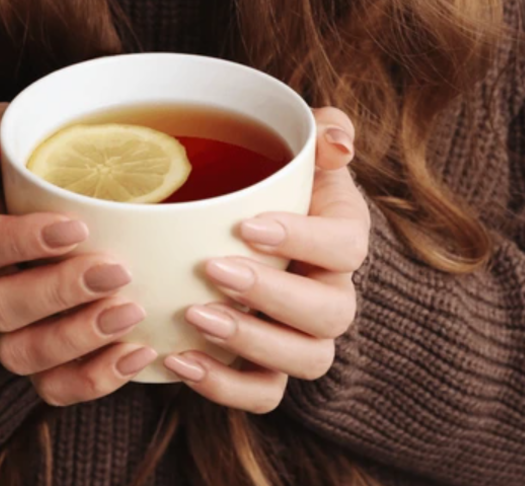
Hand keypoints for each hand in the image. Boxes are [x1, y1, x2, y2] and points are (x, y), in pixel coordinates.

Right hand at [0, 104, 156, 405]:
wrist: (48, 199)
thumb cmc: (30, 159)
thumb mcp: (5, 129)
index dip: (21, 243)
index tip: (77, 227)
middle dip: (59, 293)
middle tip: (117, 270)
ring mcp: (11, 324)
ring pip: (21, 355)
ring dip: (78, 341)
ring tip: (132, 314)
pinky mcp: (45, 354)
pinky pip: (54, 386)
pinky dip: (95, 379)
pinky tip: (142, 351)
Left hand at [164, 107, 370, 412]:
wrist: (256, 242)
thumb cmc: (276, 191)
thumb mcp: (299, 154)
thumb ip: (320, 132)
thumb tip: (335, 141)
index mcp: (342, 239)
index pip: (345, 246)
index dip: (302, 240)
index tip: (248, 225)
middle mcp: (334, 295)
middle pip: (328, 313)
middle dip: (272, 295)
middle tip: (215, 269)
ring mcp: (306, 339)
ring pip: (305, 360)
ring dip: (251, 343)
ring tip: (196, 318)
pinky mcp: (272, 370)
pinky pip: (264, 394)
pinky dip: (224, 387)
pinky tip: (179, 360)